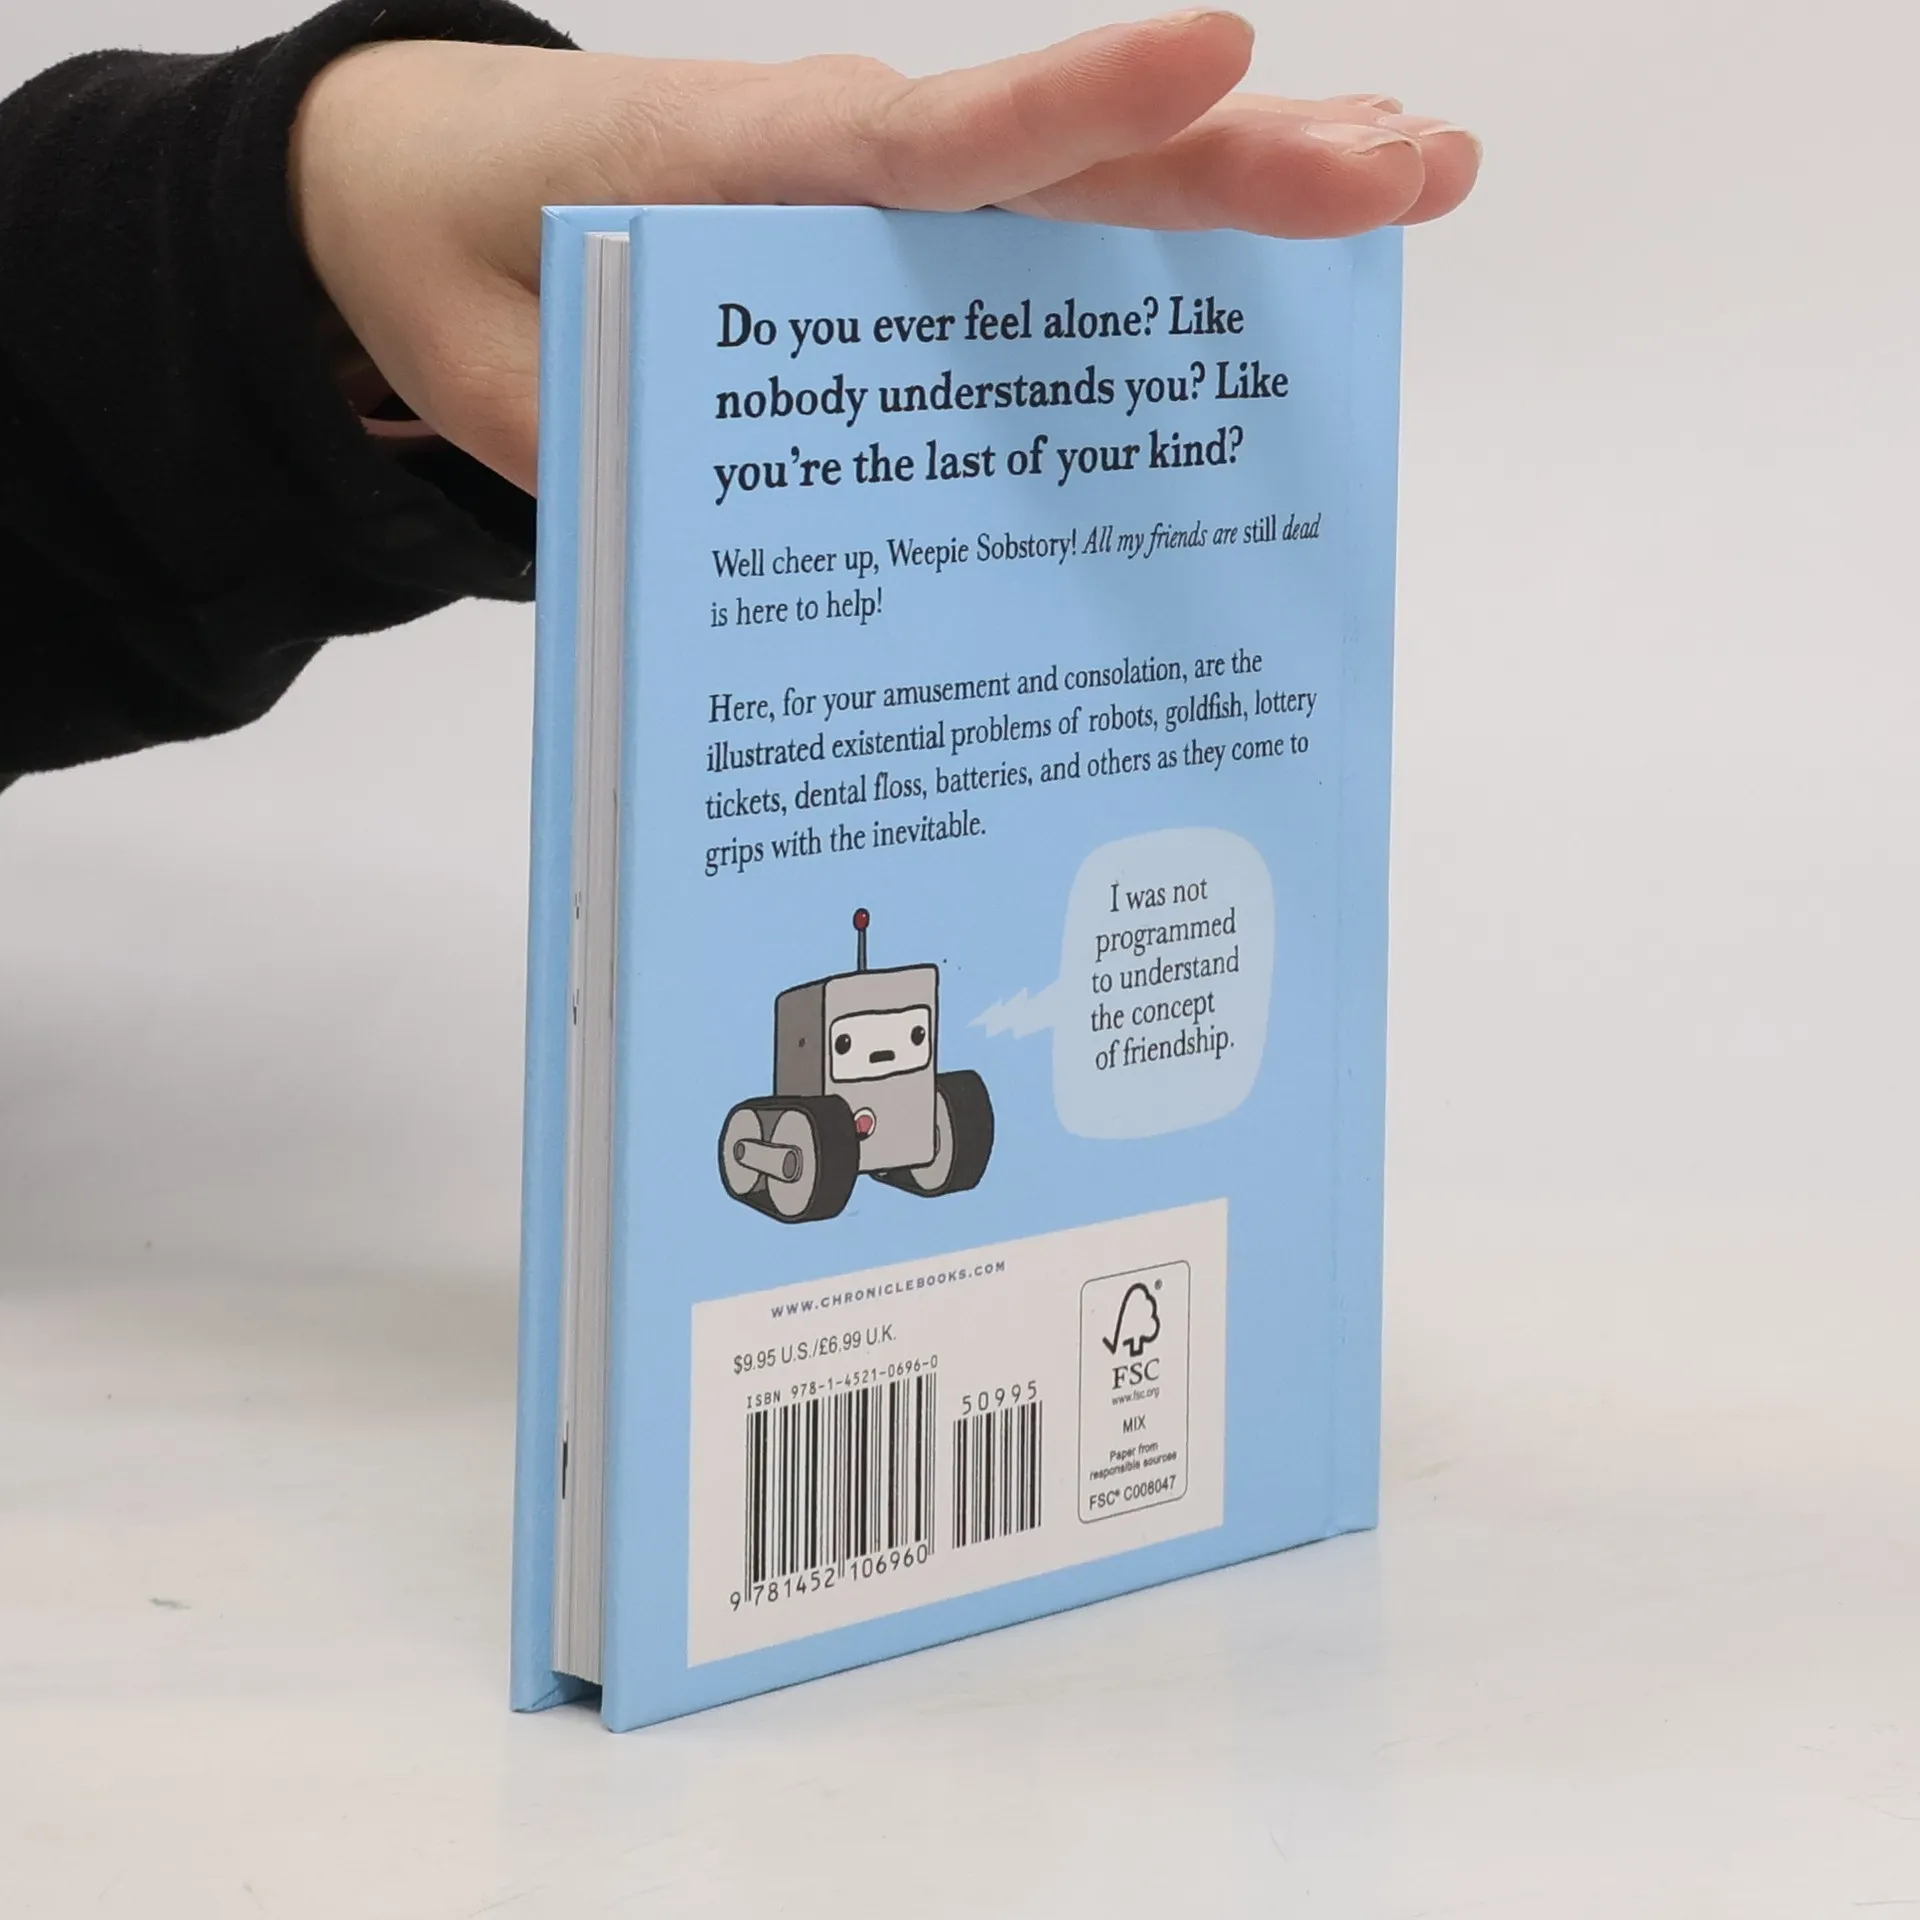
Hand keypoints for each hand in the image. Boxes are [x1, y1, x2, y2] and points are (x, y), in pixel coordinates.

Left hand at [290, 12, 1479, 492]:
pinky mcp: (898, 236)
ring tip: (1413, 174)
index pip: (936, 146)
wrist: (419, 188)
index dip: (1077, 107)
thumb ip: (624, 455)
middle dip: (1244, 164)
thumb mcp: (519, 384)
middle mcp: (853, 172)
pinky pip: (1046, 234)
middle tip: (1410, 167)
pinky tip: (1271, 260)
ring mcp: (890, 198)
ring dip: (1249, 185)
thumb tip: (766, 569)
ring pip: (1088, 186)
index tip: (1221, 59)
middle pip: (1069, 163)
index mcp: (756, 182)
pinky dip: (1159, 238)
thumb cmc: (468, 269)